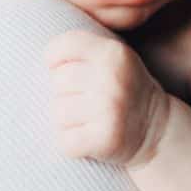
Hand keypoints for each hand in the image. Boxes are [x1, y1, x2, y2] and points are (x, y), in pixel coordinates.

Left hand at [45, 30, 169, 167]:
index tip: (65, 69)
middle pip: (56, 81)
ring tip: (89, 119)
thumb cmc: (122, 88)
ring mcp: (110, 109)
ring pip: (56, 112)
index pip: (60, 47)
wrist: (157, 129)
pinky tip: (89, 137)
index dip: (55, 60)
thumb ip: (80, 47)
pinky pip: (63, 140)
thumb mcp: (111, 57)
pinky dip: (70, 143)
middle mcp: (112, 78)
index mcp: (112, 52)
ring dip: (67, 120)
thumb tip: (33, 50)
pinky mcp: (105, 139)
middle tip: (87, 100)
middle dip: (64, 93)